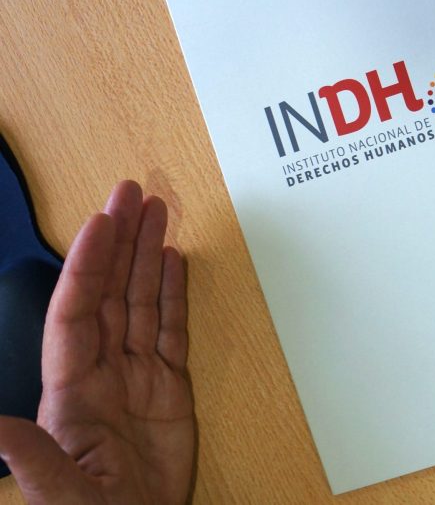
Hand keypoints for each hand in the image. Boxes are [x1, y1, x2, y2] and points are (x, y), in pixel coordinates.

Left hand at [0, 181, 193, 503]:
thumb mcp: (60, 494)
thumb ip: (30, 456)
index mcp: (69, 392)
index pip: (76, 312)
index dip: (88, 265)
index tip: (101, 223)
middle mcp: (101, 373)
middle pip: (109, 293)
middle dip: (119, 242)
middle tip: (132, 192)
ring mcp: (138, 377)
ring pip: (141, 303)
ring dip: (148, 256)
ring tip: (158, 212)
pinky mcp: (171, 389)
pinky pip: (171, 331)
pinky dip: (173, 295)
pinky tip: (173, 263)